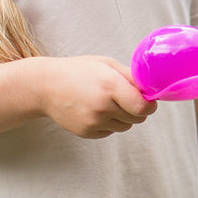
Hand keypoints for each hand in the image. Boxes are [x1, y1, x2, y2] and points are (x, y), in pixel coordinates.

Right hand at [37, 56, 157, 138]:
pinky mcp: (86, 132)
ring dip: (123, 117)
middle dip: (137, 110)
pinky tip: (95, 109)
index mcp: (110, 86)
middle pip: (137, 118)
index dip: (150, 105)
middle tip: (126, 97)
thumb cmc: (79, 71)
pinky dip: (109, 123)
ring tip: (107, 102)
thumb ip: (132, 77)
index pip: (143, 107)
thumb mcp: (107, 64)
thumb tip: (152, 89)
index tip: (148, 100)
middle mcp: (102, 106)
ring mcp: (94, 122)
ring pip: (125, 126)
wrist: (45, 86)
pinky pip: (110, 131)